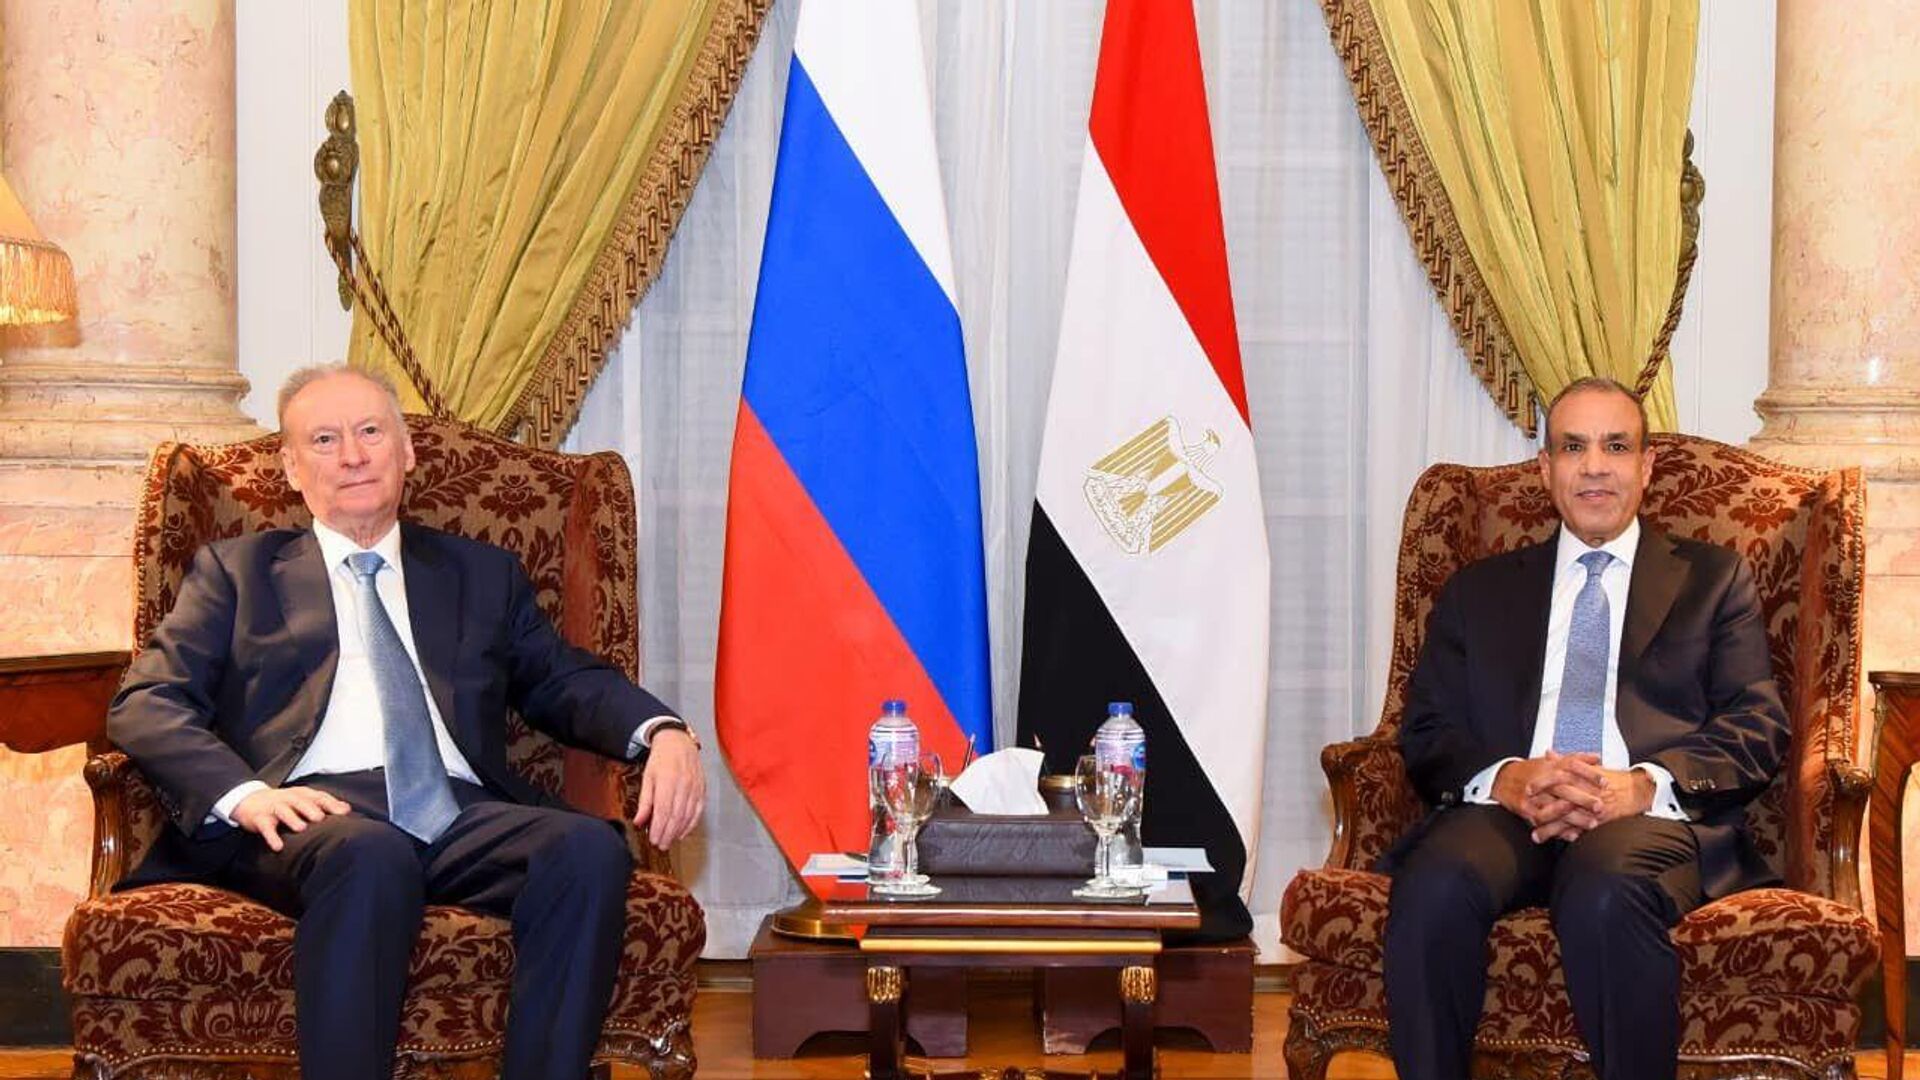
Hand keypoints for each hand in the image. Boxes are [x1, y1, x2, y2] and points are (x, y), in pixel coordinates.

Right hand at [231, 786, 351, 851]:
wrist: (250, 799)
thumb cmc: (284, 802)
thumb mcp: (303, 799)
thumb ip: (324, 803)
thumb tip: (347, 809)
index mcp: (302, 794)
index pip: (318, 796)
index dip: (330, 803)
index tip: (343, 812)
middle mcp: (289, 798)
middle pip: (300, 801)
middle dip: (310, 809)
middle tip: (320, 818)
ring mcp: (274, 807)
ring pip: (283, 811)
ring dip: (292, 819)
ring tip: (301, 828)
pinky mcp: (260, 818)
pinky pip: (266, 827)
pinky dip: (271, 836)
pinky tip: (278, 846)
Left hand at [632, 728, 704, 848]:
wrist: (678, 742)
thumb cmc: (661, 759)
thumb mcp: (647, 777)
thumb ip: (645, 801)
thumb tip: (639, 821)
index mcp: (667, 782)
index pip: (664, 811)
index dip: (659, 828)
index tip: (653, 839)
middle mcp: (683, 786)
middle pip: (676, 816)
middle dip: (668, 834)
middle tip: (661, 845)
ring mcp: (694, 788)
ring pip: (688, 816)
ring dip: (679, 832)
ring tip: (670, 841)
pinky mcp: (702, 789)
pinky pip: (698, 811)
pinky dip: (691, 824)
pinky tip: (683, 832)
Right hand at [1490, 751, 1601, 842]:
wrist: (1501, 779)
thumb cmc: (1530, 771)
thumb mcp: (1550, 762)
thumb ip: (1574, 759)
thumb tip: (1597, 757)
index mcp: (1548, 766)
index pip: (1571, 765)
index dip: (1589, 774)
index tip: (1606, 783)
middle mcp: (1541, 779)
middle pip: (1564, 788)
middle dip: (1584, 799)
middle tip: (1601, 806)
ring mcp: (1532, 796)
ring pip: (1555, 808)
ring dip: (1574, 818)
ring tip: (1592, 824)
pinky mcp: (1525, 809)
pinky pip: (1543, 821)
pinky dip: (1559, 830)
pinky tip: (1572, 835)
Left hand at [1530, 758, 1653, 840]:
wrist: (1635, 791)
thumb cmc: (1610, 778)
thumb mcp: (1588, 767)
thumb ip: (1566, 761)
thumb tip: (1548, 754)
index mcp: (1581, 778)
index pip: (1557, 778)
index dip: (1541, 784)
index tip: (1527, 789)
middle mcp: (1585, 793)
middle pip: (1559, 801)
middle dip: (1541, 809)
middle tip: (1525, 815)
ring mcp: (1592, 809)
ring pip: (1567, 820)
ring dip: (1551, 830)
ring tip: (1535, 836)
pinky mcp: (1599, 821)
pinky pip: (1582, 831)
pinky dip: (1569, 837)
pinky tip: (1557, 842)